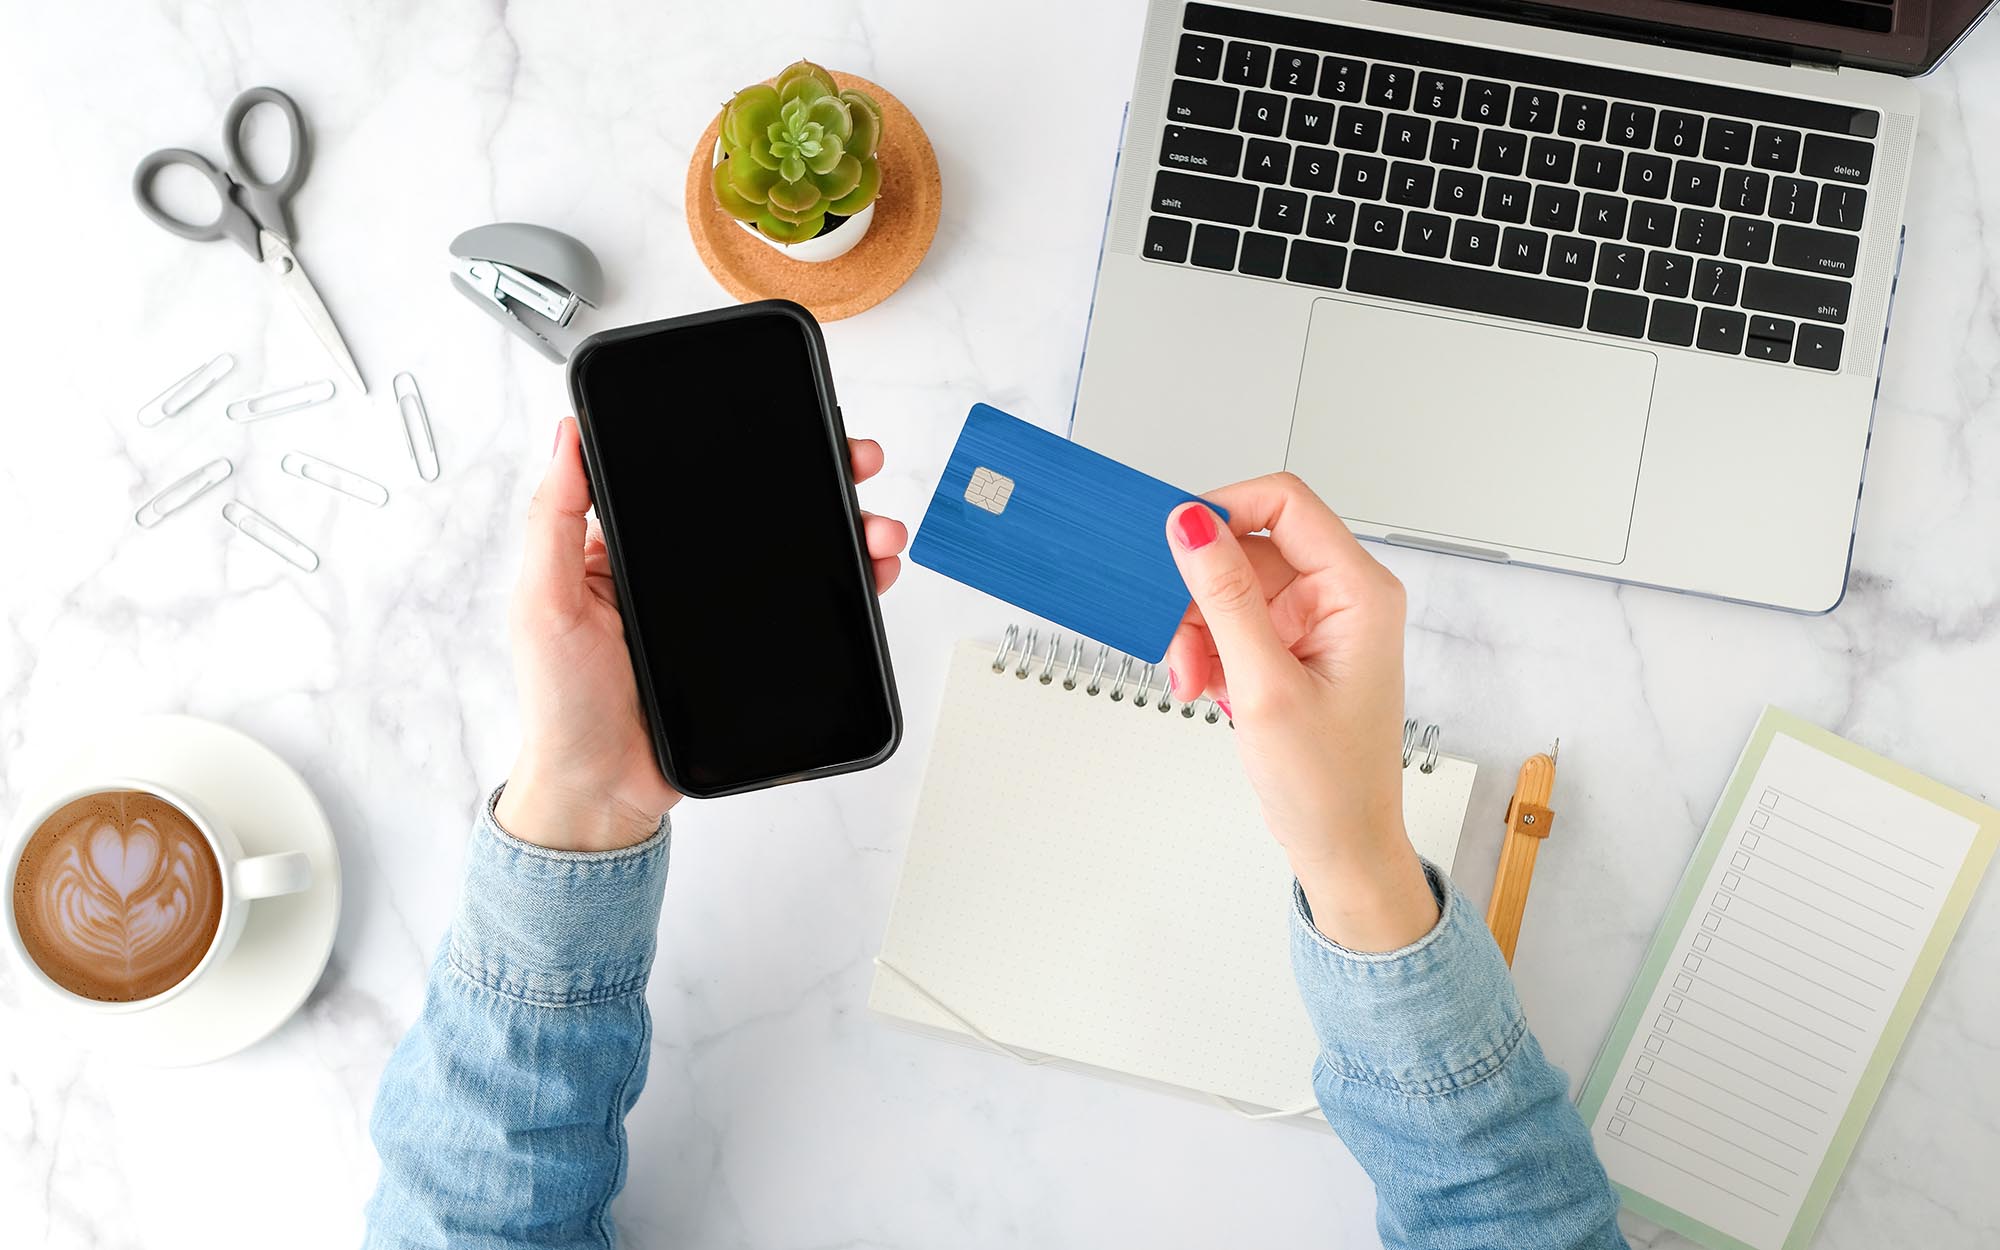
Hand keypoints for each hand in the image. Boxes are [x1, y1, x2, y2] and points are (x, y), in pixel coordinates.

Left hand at [495, 417, 908, 851]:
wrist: (603, 791)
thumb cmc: (561, 703)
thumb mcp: (544, 602)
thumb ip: (554, 520)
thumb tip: (566, 437)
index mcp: (631, 545)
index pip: (697, 480)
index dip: (745, 446)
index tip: (789, 420)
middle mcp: (684, 572)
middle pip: (764, 510)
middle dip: (821, 481)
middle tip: (856, 464)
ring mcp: (723, 613)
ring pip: (799, 557)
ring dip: (848, 534)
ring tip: (878, 532)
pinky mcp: (755, 651)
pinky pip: (809, 614)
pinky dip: (849, 592)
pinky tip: (872, 578)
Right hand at [1162, 473, 1434, 951]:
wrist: (1341, 847)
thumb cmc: (1329, 784)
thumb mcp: (1264, 686)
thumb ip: (1225, 598)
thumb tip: (1191, 525)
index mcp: (1357, 591)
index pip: (1284, 502)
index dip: (1222, 510)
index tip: (1172, 544)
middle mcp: (1341, 596)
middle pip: (1248, 549)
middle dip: (1200, 595)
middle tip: (1177, 647)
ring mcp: (1316, 623)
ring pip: (1231, 588)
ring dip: (1197, 631)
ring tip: (1191, 683)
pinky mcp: (1293, 648)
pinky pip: (1234, 623)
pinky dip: (1209, 652)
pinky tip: (1208, 691)